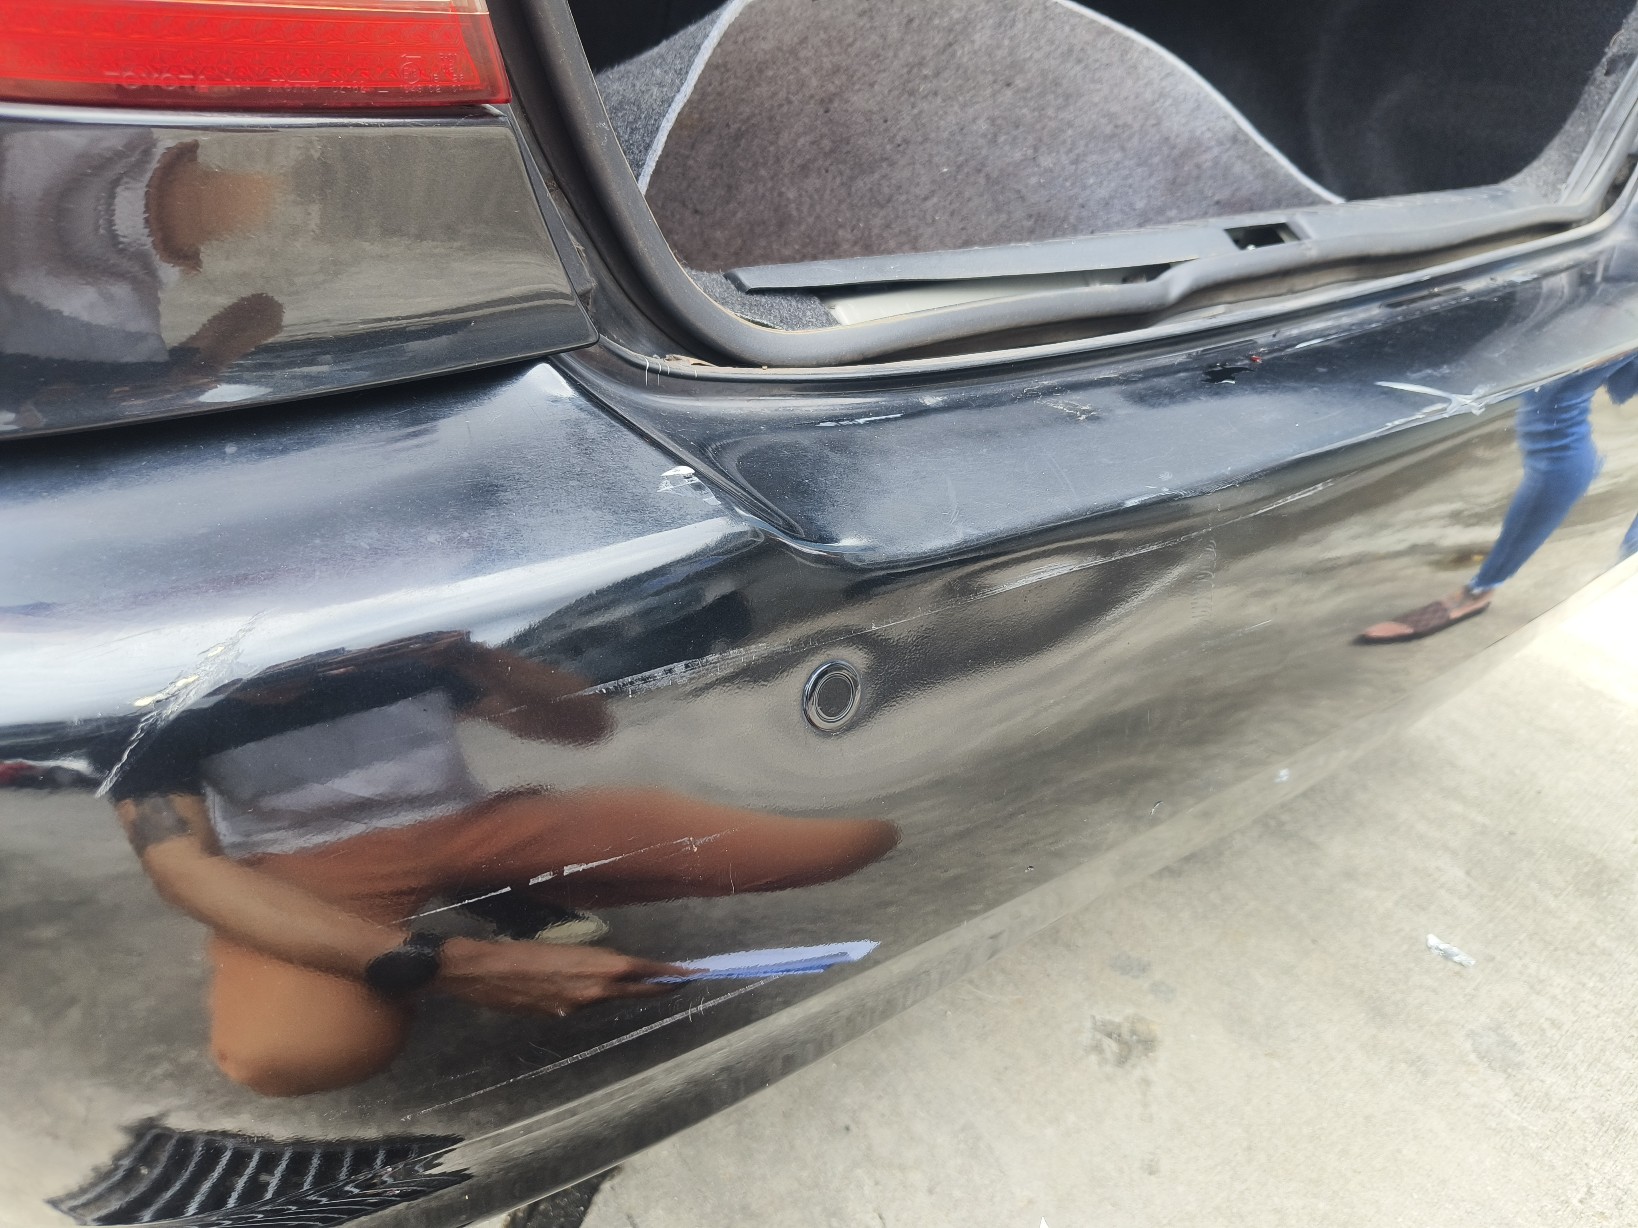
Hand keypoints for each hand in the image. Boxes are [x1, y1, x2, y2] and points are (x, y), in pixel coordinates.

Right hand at [434, 937, 695, 1016]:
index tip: (694, 973)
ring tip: (642, 980)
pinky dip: (591, 996)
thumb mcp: (563, 947)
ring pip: (610, 997)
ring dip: (626, 989)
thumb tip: (604, 972)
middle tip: (687, 980)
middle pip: (638, 988)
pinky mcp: (558, 1016)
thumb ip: (590, 963)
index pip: (645, 970)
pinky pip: (583, 1004)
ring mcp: (577, 1006)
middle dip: (663, 985)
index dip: (671, 974)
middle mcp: (593, 989)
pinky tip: (581, 986)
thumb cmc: (520, 949)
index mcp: (597, 966)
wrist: (482, 970)